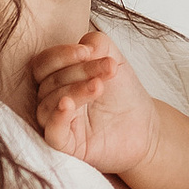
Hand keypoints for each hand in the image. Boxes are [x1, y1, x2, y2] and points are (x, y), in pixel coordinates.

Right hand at [30, 30, 161, 181]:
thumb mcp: (113, 60)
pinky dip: (57, 118)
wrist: (145, 127)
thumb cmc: (124, 94)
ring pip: (48, 105)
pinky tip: (69, 106)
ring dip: (74, 91)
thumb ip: (97, 44)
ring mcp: (57, 123)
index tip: (87, 52)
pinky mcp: (66, 145)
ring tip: (99, 86)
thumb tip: (83, 46)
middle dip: (78, 71)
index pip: (44, 64)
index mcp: (56, 79)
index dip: (61, 55)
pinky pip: (52, 132)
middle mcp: (52, 100)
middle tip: (108, 68)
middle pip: (49, 81)